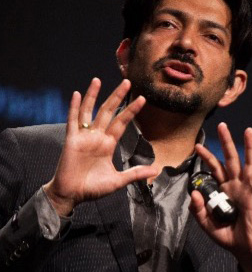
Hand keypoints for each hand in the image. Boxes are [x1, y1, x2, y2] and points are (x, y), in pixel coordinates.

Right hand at [44, 78, 156, 215]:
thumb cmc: (93, 188)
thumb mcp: (118, 181)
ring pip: (90, 111)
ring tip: (98, 80)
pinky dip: (74, 107)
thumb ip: (135, 173)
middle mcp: (97, 136)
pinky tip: (76, 94)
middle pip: (109, 111)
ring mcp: (84, 136)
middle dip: (117, 96)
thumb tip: (155, 170)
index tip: (142, 98)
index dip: (131, 110)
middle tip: (127, 81)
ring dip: (93, 96)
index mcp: (108, 143)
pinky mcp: (71, 140)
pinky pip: (72, 121)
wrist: (71, 195)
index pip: (122, 122)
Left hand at [189, 123, 251, 271]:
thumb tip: (193, 193)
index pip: (214, 168)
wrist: (244, 249)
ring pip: (247, 164)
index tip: (197, 146)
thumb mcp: (206, 224)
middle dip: (226, 142)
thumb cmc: (227, 235)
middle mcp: (235, 184)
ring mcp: (246, 189)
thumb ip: (198, 210)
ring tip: (248, 130)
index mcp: (223, 188)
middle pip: (230, 158)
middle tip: (222, 125)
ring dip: (249, 147)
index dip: (207, 156)